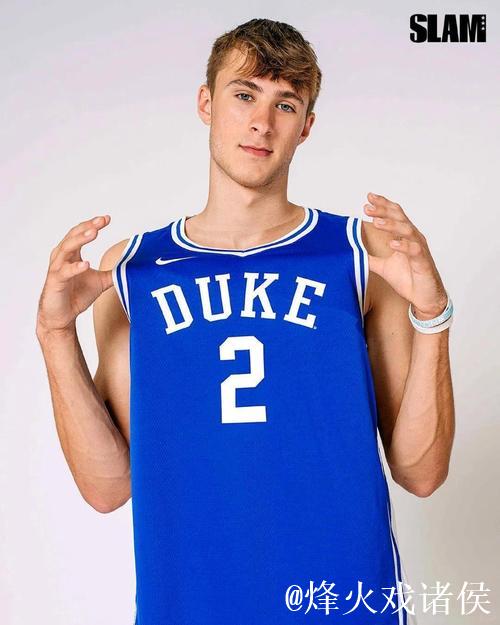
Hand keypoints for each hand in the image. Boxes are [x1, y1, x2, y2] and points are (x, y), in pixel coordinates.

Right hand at [36, 215, 112, 335]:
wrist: (62, 316)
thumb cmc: (77, 296)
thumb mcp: (100, 282)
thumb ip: (112, 273)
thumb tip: (130, 268)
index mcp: (72, 254)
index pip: (81, 233)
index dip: (93, 225)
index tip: (107, 218)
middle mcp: (62, 257)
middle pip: (73, 236)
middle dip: (88, 227)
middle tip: (101, 221)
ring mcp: (57, 269)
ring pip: (66, 249)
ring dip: (80, 240)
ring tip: (94, 233)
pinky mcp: (55, 282)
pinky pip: (64, 272)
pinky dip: (75, 267)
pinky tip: (85, 264)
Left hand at [364, 192, 447, 319]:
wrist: (424, 298)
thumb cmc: (409, 279)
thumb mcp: (384, 267)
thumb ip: (370, 259)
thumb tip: (354, 253)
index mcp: (405, 237)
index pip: (394, 215)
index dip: (383, 205)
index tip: (368, 199)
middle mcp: (413, 239)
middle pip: (400, 217)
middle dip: (383, 210)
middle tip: (367, 207)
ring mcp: (419, 249)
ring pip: (407, 230)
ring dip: (391, 225)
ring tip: (376, 222)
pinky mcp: (423, 262)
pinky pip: (414, 250)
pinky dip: (403, 245)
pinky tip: (392, 243)